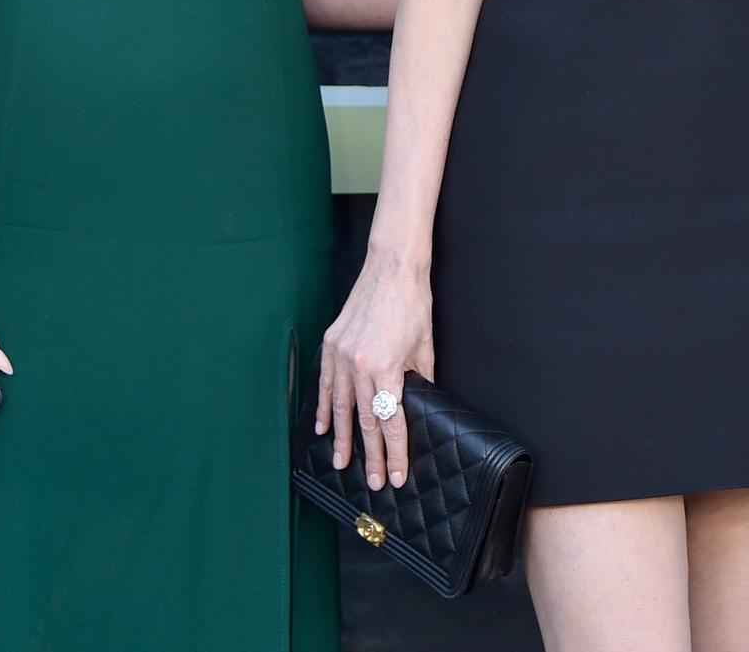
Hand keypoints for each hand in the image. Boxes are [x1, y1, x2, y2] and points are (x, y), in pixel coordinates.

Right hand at [317, 253, 434, 490]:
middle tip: (375, 481)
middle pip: (365, 420)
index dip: (396, 450)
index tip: (398, 474)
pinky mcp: (331, 344)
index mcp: (386, 366)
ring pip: (341, 407)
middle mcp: (359, 364)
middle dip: (371, 455)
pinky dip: (324, 407)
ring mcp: (340, 354)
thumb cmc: (413, 303)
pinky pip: (325, 384)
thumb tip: (421, 403)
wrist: (392, 267)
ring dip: (342, 438)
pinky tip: (323, 427)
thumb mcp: (424, 345)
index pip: (391, 419)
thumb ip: (421, 379)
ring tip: (342, 463)